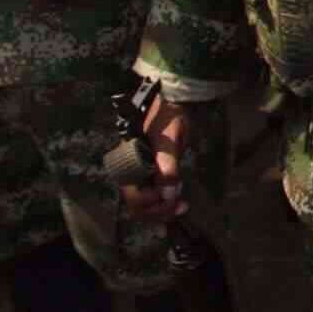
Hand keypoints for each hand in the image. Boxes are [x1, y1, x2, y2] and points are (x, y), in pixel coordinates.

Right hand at [120, 90, 194, 221]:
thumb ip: (167, 167)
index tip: (172, 199)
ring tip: (182, 206)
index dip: (152, 204)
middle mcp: (131, 170)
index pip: (133, 196)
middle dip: (159, 211)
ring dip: (162, 210)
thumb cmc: (167, 116)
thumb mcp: (169, 140)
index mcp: (129, 162)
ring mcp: (140, 172)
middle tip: (181, 207)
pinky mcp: (151, 172)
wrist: (173, 100)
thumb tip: (168, 195)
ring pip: (145, 204)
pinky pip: (152, 195)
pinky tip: (176, 206)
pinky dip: (163, 204)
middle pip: (138, 205)